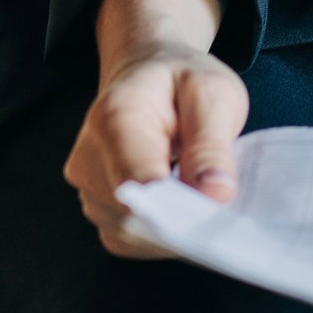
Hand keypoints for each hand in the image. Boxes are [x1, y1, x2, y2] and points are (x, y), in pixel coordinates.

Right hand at [62, 0, 244, 258]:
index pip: (138, 181)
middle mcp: (88, 158)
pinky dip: (162, 234)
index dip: (179, 207)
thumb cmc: (182, 82)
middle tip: (225, 207)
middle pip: (135, 216)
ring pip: (133, 234)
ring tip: (203, 195)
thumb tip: (215, 197)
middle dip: (184, 222)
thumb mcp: (214, 94)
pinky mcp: (96, 209)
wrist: (146, 73)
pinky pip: (130, 240)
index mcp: (116, 117)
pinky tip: (184, 207)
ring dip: (175, 228)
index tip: (217, 212)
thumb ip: (212, 145)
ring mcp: (86, 187)